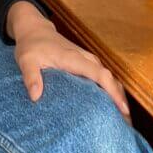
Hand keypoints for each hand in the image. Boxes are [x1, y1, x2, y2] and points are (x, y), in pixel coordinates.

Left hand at [7, 1, 129, 119]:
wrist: (35, 29)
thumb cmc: (31, 46)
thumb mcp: (26, 60)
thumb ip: (31, 77)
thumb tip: (36, 97)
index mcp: (74, 58)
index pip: (100, 74)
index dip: (112, 91)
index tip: (122, 109)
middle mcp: (85, 58)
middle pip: (110, 78)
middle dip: (120, 98)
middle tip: (126, 123)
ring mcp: (87, 59)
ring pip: (109, 77)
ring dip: (117, 94)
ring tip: (122, 119)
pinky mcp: (86, 62)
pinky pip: (102, 76)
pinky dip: (110, 89)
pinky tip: (110, 105)